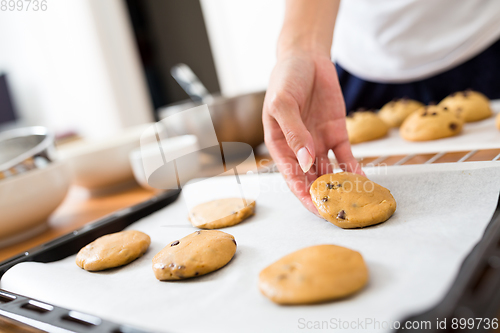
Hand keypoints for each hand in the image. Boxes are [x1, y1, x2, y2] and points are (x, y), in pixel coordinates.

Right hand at [262, 50, 362, 213]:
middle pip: (312, 180)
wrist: (306, 56)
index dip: (305, 196)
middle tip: (342, 214)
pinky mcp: (336, 134)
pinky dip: (354, 169)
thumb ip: (294, 133)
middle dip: (325, 198)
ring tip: (356, 202)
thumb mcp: (283, 103)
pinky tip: (365, 181)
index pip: (292, 178)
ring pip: (330, 172)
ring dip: (341, 187)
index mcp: (280, 146)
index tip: (319, 211)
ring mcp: (318, 143)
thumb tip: (305, 162)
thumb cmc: (285, 78)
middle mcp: (299, 149)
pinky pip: (346, 156)